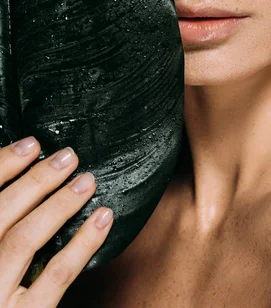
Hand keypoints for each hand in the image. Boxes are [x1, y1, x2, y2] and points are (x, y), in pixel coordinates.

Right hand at [0, 136, 113, 306]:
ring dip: (59, 204)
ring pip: (26, 239)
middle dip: (36, 180)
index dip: (3, 165)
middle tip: (67, 157)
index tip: (30, 145)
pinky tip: (102, 219)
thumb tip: (28, 186)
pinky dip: (83, 243)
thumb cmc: (0, 283)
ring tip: (86, 181)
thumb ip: (4, 221)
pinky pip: (58, 274)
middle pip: (2, 213)